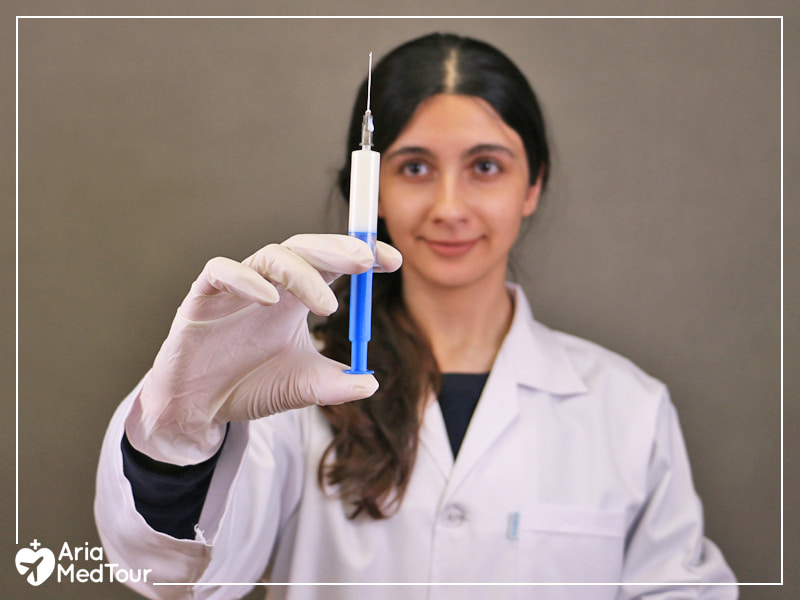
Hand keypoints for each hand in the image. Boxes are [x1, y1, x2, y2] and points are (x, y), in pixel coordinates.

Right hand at [125, 234, 401, 463]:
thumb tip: (373, 382)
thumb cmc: (251, 386)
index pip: (333, 263)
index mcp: (297, 298)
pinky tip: (269, 299)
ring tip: (328, 306)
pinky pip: (222, 271)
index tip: (394, 261)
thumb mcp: (303, 388)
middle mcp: (271, 285)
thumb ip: (338, 385)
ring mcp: (237, 288)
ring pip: (272, 256)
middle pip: (307, 248)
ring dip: (303, 273)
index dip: (363, 256)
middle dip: (338, 248)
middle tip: (366, 259)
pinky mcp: (203, 296)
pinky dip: (246, 279)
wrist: (199, 409)